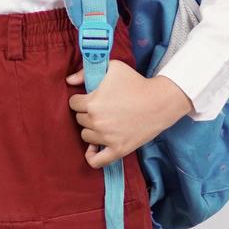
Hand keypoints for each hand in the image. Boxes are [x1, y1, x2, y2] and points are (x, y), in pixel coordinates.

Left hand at [66, 60, 193, 168]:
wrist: (160, 101)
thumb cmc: (136, 82)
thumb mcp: (112, 67)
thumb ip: (86, 72)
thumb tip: (69, 80)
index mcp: (92, 103)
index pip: (73, 104)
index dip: (82, 99)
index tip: (92, 97)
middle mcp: (96, 121)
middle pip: (79, 119)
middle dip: (88, 113)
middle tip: (103, 108)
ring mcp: (106, 137)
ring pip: (86, 136)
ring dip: (92, 129)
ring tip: (105, 122)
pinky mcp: (118, 149)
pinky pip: (96, 160)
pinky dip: (91, 156)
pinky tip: (94, 149)